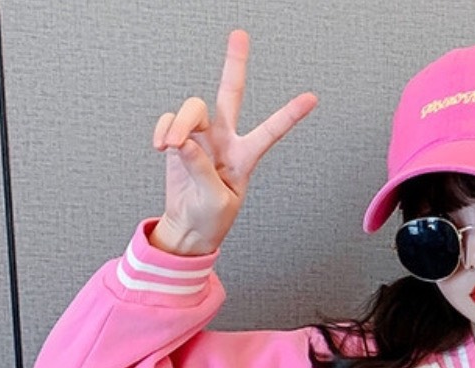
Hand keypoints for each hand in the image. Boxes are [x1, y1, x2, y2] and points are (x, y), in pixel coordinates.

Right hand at [151, 29, 317, 254]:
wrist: (189, 227)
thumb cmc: (211, 219)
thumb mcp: (216, 202)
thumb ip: (202, 171)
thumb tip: (186, 143)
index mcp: (244, 158)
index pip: (270, 132)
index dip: (290, 115)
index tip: (312, 98)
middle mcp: (224, 140)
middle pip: (230, 94)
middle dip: (235, 64)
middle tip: (240, 35)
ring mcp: (202, 137)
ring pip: (193, 108)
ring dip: (179, 124)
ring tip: (172, 146)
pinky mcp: (179, 139)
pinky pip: (169, 121)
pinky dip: (163, 131)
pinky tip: (162, 147)